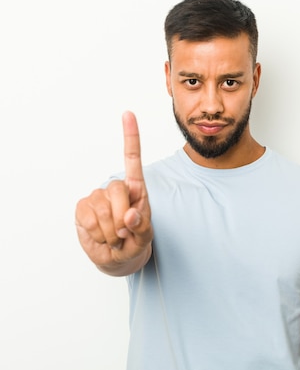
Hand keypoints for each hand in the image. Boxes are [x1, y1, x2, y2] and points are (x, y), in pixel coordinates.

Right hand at [75, 111, 152, 274]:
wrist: (117, 257)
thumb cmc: (135, 240)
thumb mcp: (145, 236)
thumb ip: (142, 226)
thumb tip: (130, 214)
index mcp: (136, 188)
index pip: (132, 159)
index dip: (130, 136)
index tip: (128, 113)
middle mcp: (116, 188)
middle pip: (117, 189)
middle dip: (123, 216)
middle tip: (125, 233)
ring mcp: (97, 197)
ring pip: (103, 210)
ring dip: (111, 231)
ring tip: (115, 237)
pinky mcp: (82, 209)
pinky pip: (89, 220)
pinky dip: (98, 234)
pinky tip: (102, 237)